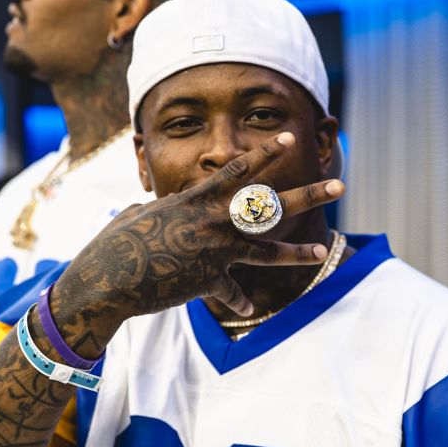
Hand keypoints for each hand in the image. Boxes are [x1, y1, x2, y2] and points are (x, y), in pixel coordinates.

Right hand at [51, 131, 344, 351]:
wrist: (107, 279)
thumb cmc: (115, 243)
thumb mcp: (139, 215)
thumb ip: (160, 209)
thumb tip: (152, 207)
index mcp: (196, 200)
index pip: (238, 171)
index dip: (266, 154)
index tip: (291, 139)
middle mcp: (212, 221)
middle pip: (269, 206)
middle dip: (307, 195)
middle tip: (340, 186)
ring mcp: (213, 251)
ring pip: (266, 250)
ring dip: (297, 252)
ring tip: (323, 252)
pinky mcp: (208, 280)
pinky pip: (233, 292)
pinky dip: (239, 300)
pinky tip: (247, 307)